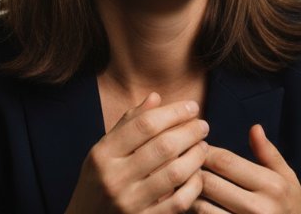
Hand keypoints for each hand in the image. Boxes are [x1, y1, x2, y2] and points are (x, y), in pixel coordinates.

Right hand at [64, 92, 209, 213]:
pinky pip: (178, 202)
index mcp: (103, 154)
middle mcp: (114, 178)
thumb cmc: (97, 182)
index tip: (191, 106)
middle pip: (163, 146)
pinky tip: (197, 175)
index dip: (173, 112)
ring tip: (203, 146)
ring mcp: (129, 203)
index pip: (144, 124)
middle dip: (190, 131)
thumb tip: (155, 97)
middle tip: (202, 125)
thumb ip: (128, 124)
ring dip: (195, 156)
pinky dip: (193, 186)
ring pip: (174, 173)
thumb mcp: (104, 151)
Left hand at [191, 124, 300, 213]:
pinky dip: (193, 211)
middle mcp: (258, 208)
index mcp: (271, 185)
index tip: (195, 146)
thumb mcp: (288, 178)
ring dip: (187, 193)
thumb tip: (255, 128)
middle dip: (191, 170)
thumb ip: (269, 153)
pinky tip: (190, 202)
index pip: (225, 162)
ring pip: (200, 205)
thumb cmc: (291, 206)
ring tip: (181, 182)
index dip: (204, 151)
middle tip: (180, 162)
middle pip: (209, 182)